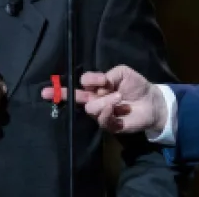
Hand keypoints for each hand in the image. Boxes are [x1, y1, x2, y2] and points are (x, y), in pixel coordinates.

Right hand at [42, 65, 166, 133]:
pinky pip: (102, 119)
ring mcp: (101, 114)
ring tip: (118, 97)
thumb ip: (106, 75)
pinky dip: (108, 110)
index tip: (70, 83)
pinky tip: (116, 105)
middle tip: (46, 93)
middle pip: (75, 98)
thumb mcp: (122, 73)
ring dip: (104, 100)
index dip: (75, 83)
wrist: (152, 101)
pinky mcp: (109, 125)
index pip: (79, 85)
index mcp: (97, 88)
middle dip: (62, 95)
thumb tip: (93, 82)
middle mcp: (95, 100)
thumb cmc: (137, 86)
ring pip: (90, 107)